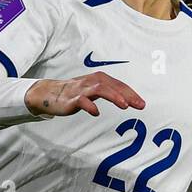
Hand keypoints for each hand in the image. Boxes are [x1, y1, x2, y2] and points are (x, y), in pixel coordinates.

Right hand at [25, 72, 145, 117]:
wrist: (49, 93)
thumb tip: (130, 100)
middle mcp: (92, 82)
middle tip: (139, 105)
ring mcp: (81, 90)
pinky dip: (90, 106)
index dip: (132, 94)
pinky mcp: (71, 99)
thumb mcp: (94, 90)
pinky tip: (96, 113)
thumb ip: (110, 93)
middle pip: (112, 85)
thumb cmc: (76, 92)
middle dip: (127, 95)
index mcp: (99, 79)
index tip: (142, 104)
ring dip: (113, 96)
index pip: (119, 85)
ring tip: (124, 105)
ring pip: (100, 89)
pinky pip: (82, 101)